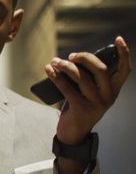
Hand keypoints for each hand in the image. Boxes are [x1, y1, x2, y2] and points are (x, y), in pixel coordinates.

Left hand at [45, 36, 131, 173]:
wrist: (73, 134)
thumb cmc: (79, 108)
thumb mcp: (88, 93)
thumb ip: (88, 79)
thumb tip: (73, 60)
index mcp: (113, 90)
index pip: (124, 70)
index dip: (123, 53)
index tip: (119, 39)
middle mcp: (108, 96)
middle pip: (100, 69)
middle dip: (84, 58)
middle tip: (70, 56)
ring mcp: (96, 103)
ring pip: (81, 77)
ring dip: (65, 66)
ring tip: (54, 62)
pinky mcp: (81, 109)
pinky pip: (67, 88)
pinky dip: (56, 77)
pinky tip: (49, 70)